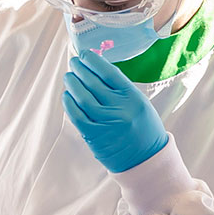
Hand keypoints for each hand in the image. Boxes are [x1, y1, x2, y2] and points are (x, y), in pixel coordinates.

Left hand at [62, 50, 168, 173]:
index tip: (84, 54)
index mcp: (134, 98)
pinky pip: (76, 115)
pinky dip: (69, 103)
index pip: (109, 72)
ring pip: (82, 97)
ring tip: (69, 77)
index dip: (93, 60)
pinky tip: (67, 95)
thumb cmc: (142, 128)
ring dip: (72, 83)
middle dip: (79, 69)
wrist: (146, 160)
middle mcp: (120, 109)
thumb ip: (120, 87)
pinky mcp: (94, 136)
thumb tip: (95, 67)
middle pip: (92, 82)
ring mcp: (106, 123)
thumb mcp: (140, 103)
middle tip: (74, 63)